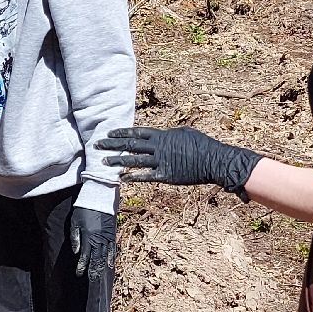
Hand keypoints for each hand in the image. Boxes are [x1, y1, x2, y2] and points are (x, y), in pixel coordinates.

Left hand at [68, 206, 115, 282]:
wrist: (98, 197)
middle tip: (91, 280)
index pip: (84, 256)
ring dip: (101, 267)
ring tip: (99, 276)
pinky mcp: (111, 233)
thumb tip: (76, 252)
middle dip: (93, 270)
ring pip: (104, 256)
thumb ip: (75, 237)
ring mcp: (106, 237)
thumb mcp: (75, 222)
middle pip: (96, 258)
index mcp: (88, 237)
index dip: (82, 266)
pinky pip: (112, 248)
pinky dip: (111, 257)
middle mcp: (98, 239)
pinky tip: (110, 265)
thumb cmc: (84, 209)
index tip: (79, 274)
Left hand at [96, 126, 261, 195]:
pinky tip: (121, 178)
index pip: (137, 132)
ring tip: (104, 161)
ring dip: (118, 161)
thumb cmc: (202, 145)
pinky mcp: (166, 175)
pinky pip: (146, 176)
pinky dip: (133, 177)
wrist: (214, 160)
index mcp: (163, 135)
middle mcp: (159, 147)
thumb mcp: (185, 133)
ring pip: (134, 160)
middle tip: (98, 144)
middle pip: (131, 144)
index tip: (110, 133)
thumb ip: (171, 134)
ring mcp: (161, 161)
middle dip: (113, 144)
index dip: (122, 133)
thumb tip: (164, 134)